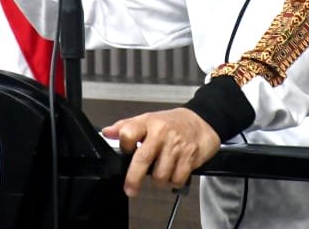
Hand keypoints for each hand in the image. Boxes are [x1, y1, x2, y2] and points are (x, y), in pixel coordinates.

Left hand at [102, 108, 219, 196]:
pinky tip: (173, 173)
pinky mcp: (189, 157)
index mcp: (148, 123)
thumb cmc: (172, 123)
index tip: (125, 152)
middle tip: (130, 189)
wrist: (202, 121)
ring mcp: (176, 146)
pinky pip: (176, 179)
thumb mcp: (148, 119)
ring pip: (160, 175)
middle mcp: (161, 133)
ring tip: (160, 173)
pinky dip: (173, 181)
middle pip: (142, 159)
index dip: (124, 146)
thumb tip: (107, 132)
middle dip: (134, 179)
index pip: (128, 134)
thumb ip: (126, 127)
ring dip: (159, 181)